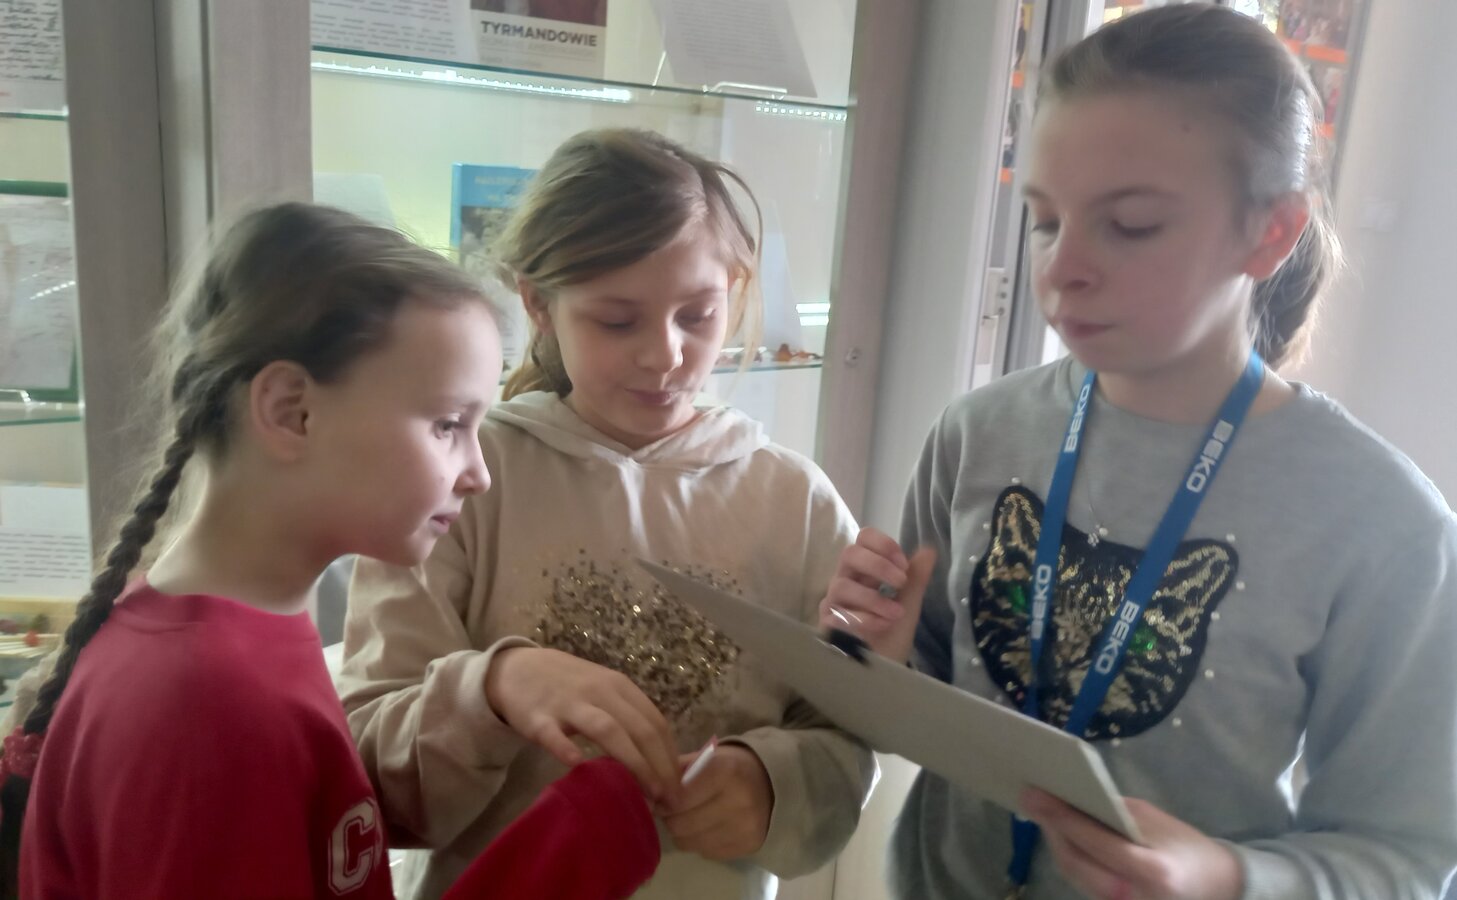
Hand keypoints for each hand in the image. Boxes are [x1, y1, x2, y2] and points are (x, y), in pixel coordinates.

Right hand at [485, 647, 681, 804]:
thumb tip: (660, 759)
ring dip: (631, 762)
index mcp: (620, 687)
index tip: (679, 787)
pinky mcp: (539, 717)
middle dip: (659, 766)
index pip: (655, 722)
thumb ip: (628, 717)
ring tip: (646, 793)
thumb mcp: (604, 692)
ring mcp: (569, 703)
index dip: (671, 756)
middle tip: (669, 799)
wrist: (518, 668)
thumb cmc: (570, 686)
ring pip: (607, 730)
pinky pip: (554, 734)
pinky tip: (578, 766)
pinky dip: (566, 749)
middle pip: (639, 728)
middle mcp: (600, 691)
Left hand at [661, 744, 773, 860]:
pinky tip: (708, 827)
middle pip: (680, 824)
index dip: (662, 800)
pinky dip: (700, 842)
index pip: (678, 798)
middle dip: (670, 817)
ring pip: (690, 843)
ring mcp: (745, 827)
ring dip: (683, 832)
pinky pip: (706, 852)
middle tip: (673, 809)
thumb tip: (645, 790)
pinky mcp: (749, 846)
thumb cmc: (730, 767)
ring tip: (691, 817)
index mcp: (726, 771)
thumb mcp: (705, 757)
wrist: (772, 785)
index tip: (659, 797)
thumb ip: (675, 771)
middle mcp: (739, 801)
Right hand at [817, 527, 935, 662]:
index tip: (903, 564)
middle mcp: (845, 582)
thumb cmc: (890, 636)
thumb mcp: (908, 606)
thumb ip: (915, 579)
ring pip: (842, 585)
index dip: (883, 545)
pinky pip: (839, 615)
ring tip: (896, 613)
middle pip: (849, 554)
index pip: (863, 540)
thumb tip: (929, 551)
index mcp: (864, 572)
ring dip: (874, 597)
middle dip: (878, 565)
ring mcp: (833, 604)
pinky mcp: (827, 626)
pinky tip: (882, 626)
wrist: (881, 672)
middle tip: (900, 582)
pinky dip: (865, 618)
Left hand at [1022, 789, 1243, 899]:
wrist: (1216, 887)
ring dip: (1056, 842)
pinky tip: (1061, 835)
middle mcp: (1133, 898)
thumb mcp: (1155, 821)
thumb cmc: (1186, 846)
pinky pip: (1082, 882)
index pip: (1096, 842)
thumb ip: (1114, 812)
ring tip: (1041, 812)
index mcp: (1152, 872)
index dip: (1062, 817)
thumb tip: (1070, 799)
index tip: (1035, 794)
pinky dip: (1070, 857)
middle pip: (1076, 862)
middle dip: (1051, 829)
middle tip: (1031, 800)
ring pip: (1074, 874)